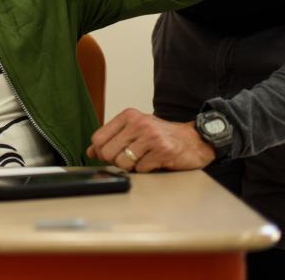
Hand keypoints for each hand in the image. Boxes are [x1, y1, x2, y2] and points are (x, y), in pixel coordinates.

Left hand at [87, 108, 215, 172]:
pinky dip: (147, 170)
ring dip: (133, 167)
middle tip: (131, 158)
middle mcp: (138, 123)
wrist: (194, 139)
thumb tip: (90, 151)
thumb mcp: (134, 131)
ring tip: (145, 158)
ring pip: (123, 163)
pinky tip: (156, 161)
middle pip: (107, 153)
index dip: (101, 152)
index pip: (98, 138)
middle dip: (116, 161)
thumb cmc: (162, 136)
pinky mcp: (162, 150)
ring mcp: (151, 136)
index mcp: (128, 115)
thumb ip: (112, 139)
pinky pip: (141, 169)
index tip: (112, 154)